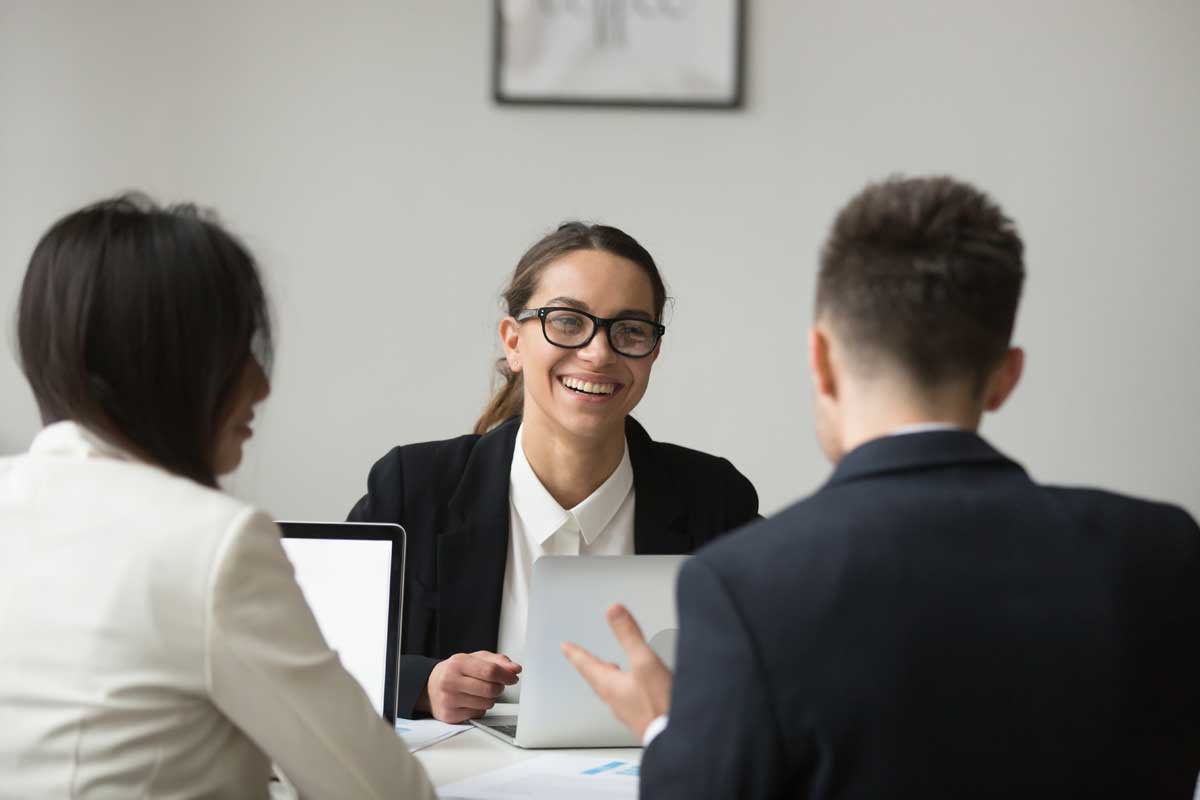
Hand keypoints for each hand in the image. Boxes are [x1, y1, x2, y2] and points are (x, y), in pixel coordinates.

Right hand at [420, 651, 520, 722]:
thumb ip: (497, 661)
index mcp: (458, 663)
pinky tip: (471, 701)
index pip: (490, 671)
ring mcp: (449, 700)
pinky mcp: (450, 716)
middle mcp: (450, 681)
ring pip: (486, 704)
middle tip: (496, 685)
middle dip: (499, 688)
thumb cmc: (456, 671)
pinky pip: (478, 715)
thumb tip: (515, 669)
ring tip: (481, 692)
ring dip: (490, 699)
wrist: (430, 686)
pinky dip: (480, 709)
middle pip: (490, 689)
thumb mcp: (475, 659)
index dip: (506, 675)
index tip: (513, 677)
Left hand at [561, 604, 671, 740]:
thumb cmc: (658, 704)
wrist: (676, 735)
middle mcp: (615, 700)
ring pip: (611, 689)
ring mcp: (627, 711)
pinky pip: (626, 698)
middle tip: (581, 658)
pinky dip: (624, 687)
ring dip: (608, 676)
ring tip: (609, 668)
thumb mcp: (644, 662)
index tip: (565, 647)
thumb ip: (629, 635)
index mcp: (610, 685)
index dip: (575, 653)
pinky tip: (635, 688)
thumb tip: (614, 611)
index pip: (586, 665)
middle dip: (590, 665)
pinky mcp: (641, 717)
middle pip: (597, 678)